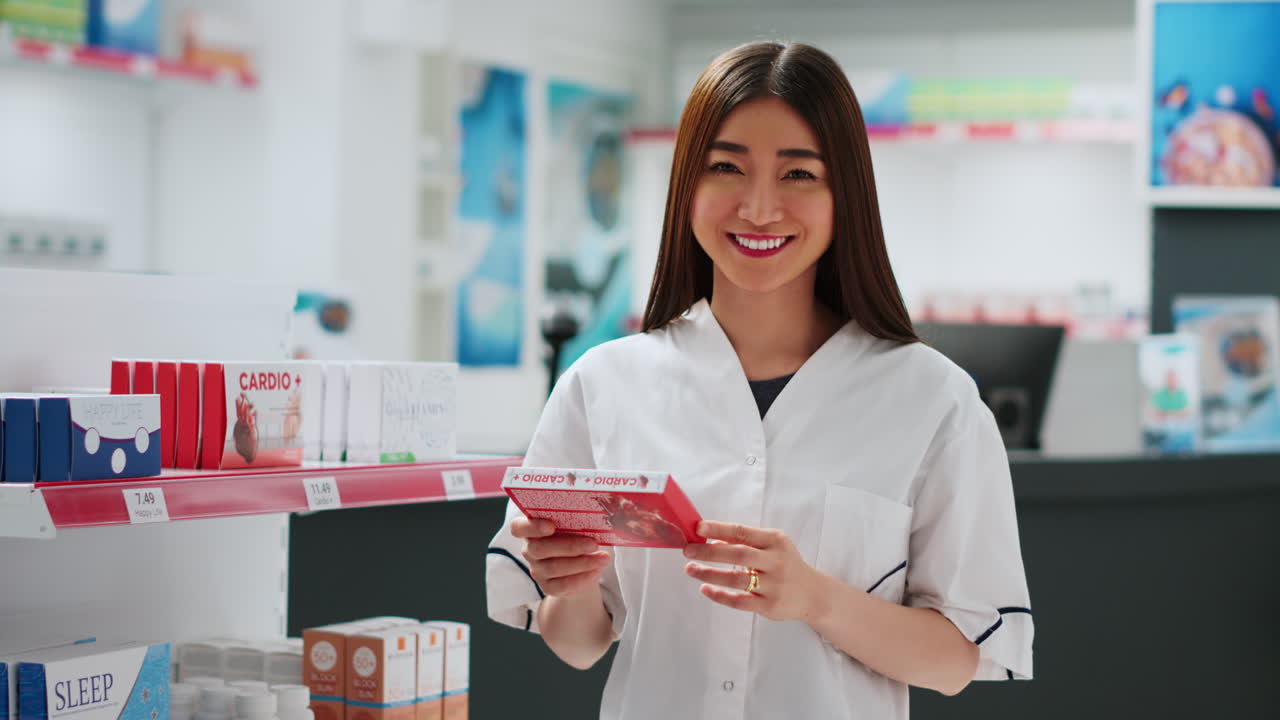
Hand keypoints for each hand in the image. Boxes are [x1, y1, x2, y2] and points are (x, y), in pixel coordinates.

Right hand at [511, 516, 611, 597]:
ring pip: (554, 568)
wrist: (580, 563)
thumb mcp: (574, 524)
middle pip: (540, 549)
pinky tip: (597, 570)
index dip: (532, 527)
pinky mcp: (547, 586)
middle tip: (594, 543)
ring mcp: (537, 570)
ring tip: (603, 558)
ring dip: (582, 563)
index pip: (518, 528)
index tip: (551, 526)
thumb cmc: (576, 535)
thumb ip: (575, 519)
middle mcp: (530, 550)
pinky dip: (582, 578)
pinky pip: (562, 586)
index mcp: (531, 529)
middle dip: (569, 546)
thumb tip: (594, 516)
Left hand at [683, 520, 827, 622]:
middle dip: (709, 552)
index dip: (719, 529)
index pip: (743, 532)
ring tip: (691, 569)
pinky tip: (705, 589)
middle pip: (738, 554)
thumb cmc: (786, 565)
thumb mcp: (773, 546)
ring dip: (709, 574)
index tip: (698, 528)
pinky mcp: (769, 606)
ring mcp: (774, 585)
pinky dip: (720, 595)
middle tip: (688, 550)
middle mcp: (776, 562)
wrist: (813, 594)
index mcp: (776, 541)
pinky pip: (740, 601)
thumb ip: (747, 542)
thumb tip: (712, 539)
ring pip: (736, 579)